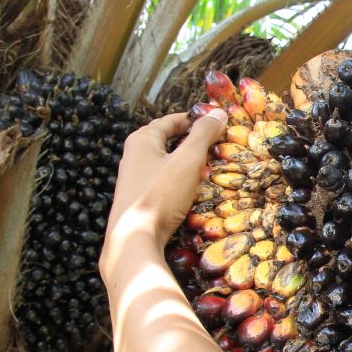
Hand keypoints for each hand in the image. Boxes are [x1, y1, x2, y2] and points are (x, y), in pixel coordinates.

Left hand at [99, 108, 226, 283]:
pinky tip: (188, 191)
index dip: (194, 120)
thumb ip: (203, 135)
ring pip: (163, 163)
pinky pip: (160, 182)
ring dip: (184, 163)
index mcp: (142, 140)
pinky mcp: (137, 199)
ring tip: (206, 168)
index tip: (215, 123)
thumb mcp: (187, 161)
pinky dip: (176, 180)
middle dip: (190, 141)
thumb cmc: (160, 195)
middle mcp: (133, 156)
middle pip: (166, 141)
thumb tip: (218, 113)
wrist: (134, 239)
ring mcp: (133, 179)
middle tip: (214, 145)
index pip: (170, 120)